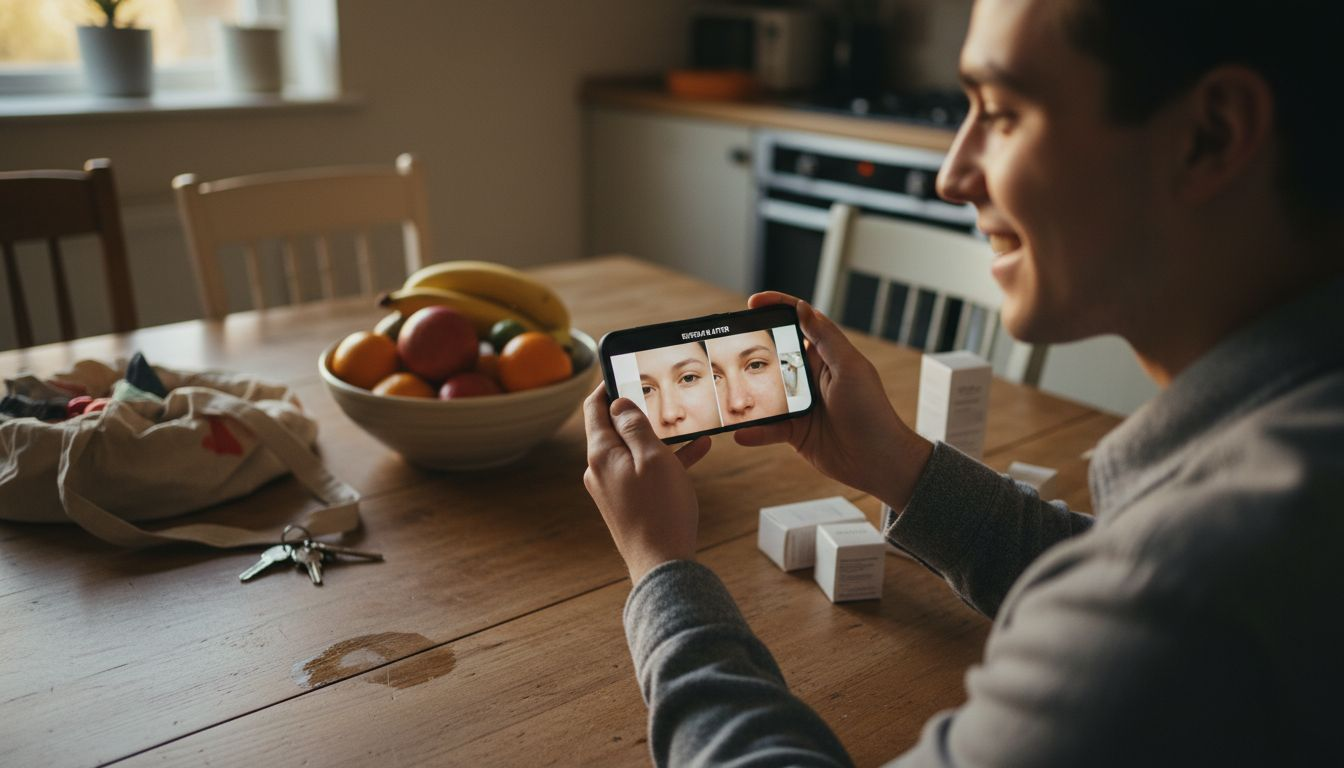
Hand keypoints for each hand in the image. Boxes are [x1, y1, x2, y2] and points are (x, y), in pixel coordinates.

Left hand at [583, 385, 711, 582]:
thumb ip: (635, 426)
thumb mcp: (653, 458)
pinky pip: (644, 471)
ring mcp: (612, 488)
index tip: (625, 370)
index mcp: (601, 454)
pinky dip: (665, 459)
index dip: (608, 385)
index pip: (595, 408)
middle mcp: (600, 470)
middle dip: (639, 410)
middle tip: (661, 393)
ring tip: (688, 422)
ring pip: (634, 450)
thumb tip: (618, 403)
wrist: (662, 565)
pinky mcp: (627, 502)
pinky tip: (698, 449)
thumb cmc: (660, 509)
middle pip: (614, 428)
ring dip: (659, 435)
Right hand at [734, 292, 932, 509]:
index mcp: (825, 355)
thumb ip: (825, 339)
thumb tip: (803, 307)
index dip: (776, 308)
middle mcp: (809, 376)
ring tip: (726, 393)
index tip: (752, 303)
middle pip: (773, 356)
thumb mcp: (850, 369)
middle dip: (750, 350)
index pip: (798, 322)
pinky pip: (768, 428)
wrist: (877, 460)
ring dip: (747, 394)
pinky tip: (741, 432)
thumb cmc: (870, 411)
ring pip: (764, 393)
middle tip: (726, 347)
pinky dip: (754, 431)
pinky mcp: (794, 431)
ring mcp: (800, 404)